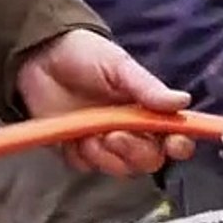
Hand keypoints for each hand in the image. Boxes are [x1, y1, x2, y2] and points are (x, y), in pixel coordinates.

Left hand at [16, 28, 196, 175]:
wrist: (39, 55)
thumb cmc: (85, 54)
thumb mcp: (119, 66)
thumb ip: (148, 88)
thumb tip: (183, 101)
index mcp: (148, 111)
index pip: (173, 136)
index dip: (179, 145)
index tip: (175, 144)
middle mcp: (131, 131)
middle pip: (148, 160)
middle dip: (136, 152)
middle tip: (116, 135)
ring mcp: (103, 143)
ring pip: (119, 168)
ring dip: (107, 155)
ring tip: (90, 133)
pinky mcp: (76, 151)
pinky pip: (86, 166)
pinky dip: (81, 155)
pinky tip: (73, 136)